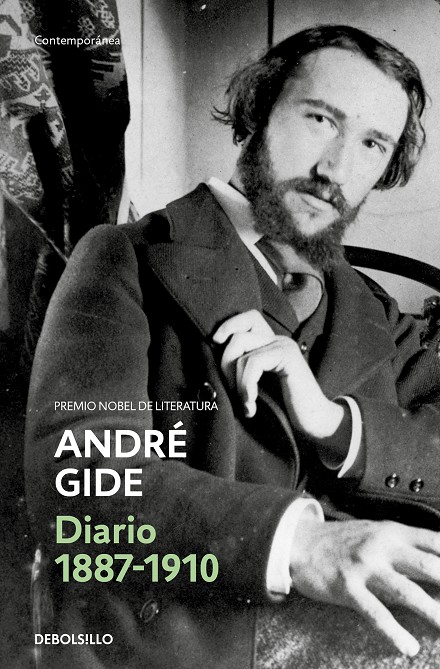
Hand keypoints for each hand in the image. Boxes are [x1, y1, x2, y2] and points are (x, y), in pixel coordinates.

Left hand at [213, 310, 343, 438]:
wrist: (314, 423)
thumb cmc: (283, 409)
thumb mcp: (256, 387)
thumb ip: (241, 371)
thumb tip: (211, 362)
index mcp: (270, 344)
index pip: (248, 318)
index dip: (228, 325)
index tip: (214, 343)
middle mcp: (277, 340)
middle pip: (238, 333)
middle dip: (225, 361)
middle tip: (231, 390)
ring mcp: (283, 346)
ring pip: (241, 348)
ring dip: (236, 381)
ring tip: (246, 404)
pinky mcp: (288, 356)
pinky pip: (253, 363)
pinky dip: (246, 386)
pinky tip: (252, 406)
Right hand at [290, 516, 439, 655]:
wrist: (301, 542)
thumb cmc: (341, 540)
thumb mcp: (376, 532)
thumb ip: (404, 546)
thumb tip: (435, 565)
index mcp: (392, 532)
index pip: (435, 542)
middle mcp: (382, 547)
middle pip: (428, 567)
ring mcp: (365, 567)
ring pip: (407, 592)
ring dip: (433, 613)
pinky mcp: (348, 587)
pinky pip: (375, 613)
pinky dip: (394, 632)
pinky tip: (408, 646)